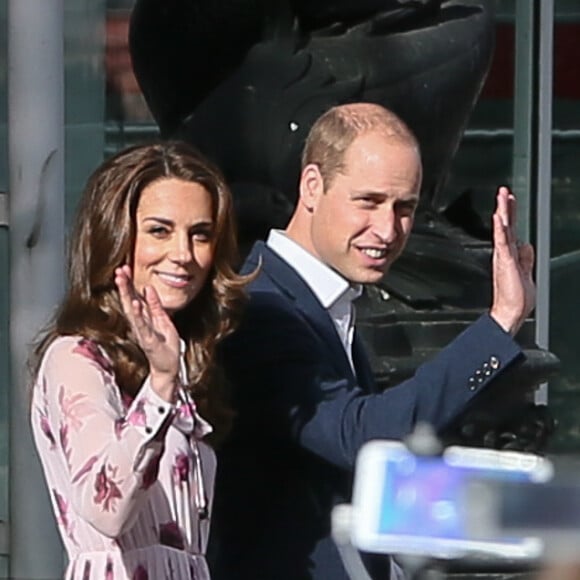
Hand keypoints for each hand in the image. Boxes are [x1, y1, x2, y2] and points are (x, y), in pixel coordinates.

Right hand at [115, 265, 179, 400]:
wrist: (169, 366)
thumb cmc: (165, 344)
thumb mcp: (162, 319)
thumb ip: (155, 305)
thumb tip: (148, 288)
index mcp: (142, 318)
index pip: (133, 297)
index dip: (128, 283)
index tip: (124, 268)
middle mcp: (139, 324)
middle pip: (129, 301)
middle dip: (124, 285)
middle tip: (119, 270)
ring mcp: (142, 332)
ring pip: (132, 311)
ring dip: (127, 295)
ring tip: (122, 280)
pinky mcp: (148, 340)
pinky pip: (142, 325)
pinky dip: (138, 314)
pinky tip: (135, 303)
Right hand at [489, 186, 535, 334]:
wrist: (510, 313)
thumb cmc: (517, 299)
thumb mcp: (527, 273)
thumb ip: (526, 259)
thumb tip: (527, 245)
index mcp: (509, 256)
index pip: (511, 231)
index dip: (511, 216)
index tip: (509, 201)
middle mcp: (504, 254)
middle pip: (505, 226)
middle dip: (505, 208)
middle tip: (503, 191)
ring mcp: (503, 257)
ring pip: (503, 230)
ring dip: (502, 212)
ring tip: (501, 196)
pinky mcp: (504, 261)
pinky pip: (501, 241)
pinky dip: (500, 229)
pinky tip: (499, 218)